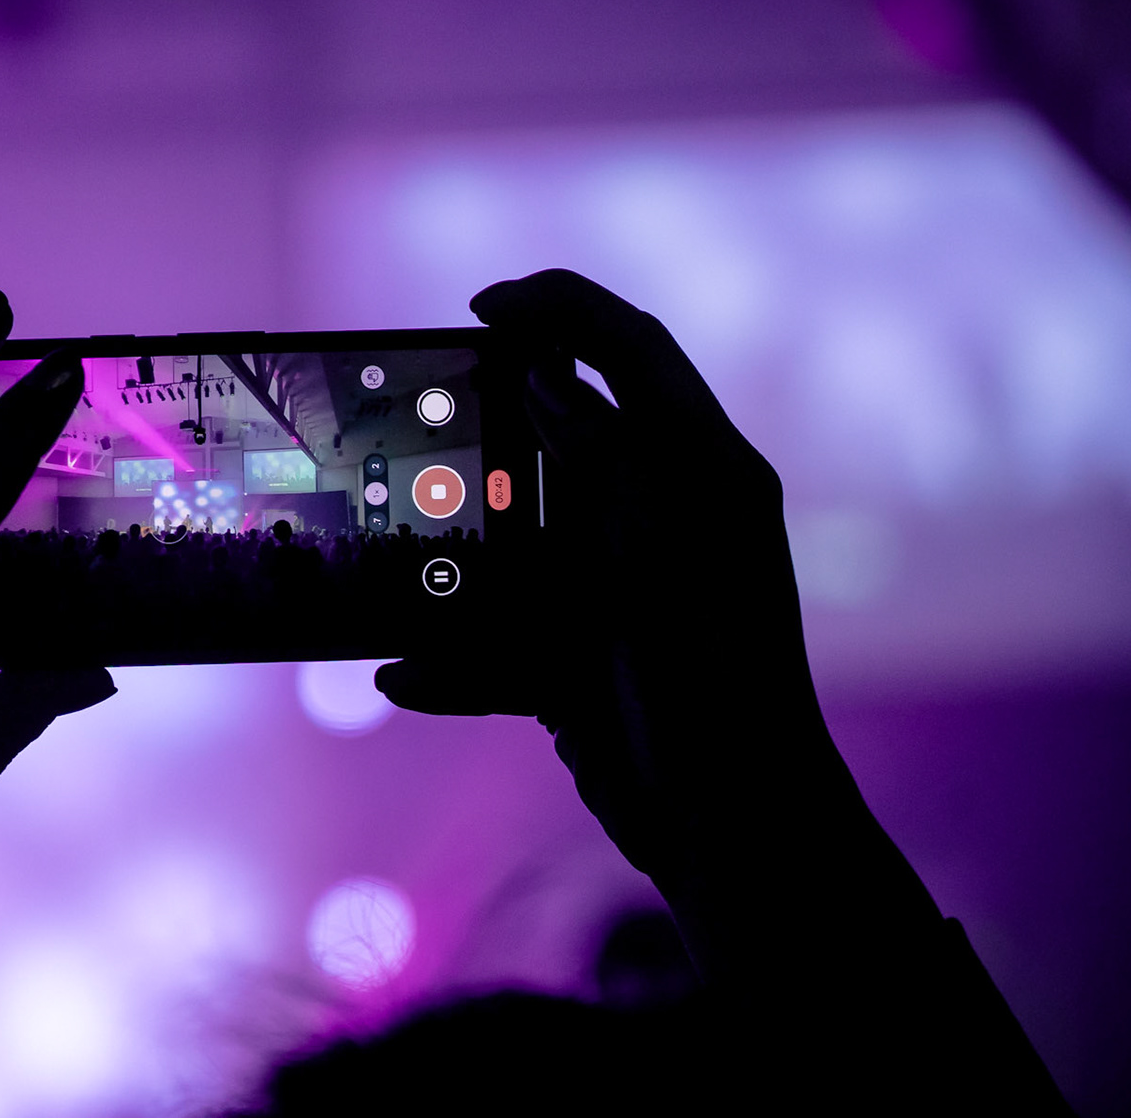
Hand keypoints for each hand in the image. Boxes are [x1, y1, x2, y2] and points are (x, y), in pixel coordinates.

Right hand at [378, 271, 906, 928]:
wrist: (736, 823)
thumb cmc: (716, 669)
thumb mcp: (664, 532)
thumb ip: (610, 447)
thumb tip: (551, 378)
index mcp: (700, 469)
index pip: (629, 349)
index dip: (558, 307)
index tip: (477, 307)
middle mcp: (659, 520)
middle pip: (558, 440)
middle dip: (487, 428)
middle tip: (417, 414)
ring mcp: (616, 596)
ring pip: (514, 543)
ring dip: (457, 553)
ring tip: (393, 543)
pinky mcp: (581, 666)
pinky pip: (499, 645)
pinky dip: (454, 661)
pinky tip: (406, 674)